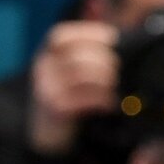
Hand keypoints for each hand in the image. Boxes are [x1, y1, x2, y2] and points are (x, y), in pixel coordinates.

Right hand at [26, 19, 118, 153]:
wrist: (47, 130)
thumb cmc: (66, 94)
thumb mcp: (67, 69)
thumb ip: (86, 52)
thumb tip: (120, 39)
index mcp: (46, 54)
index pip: (61, 36)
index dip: (89, 33)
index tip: (112, 38)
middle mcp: (43, 68)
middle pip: (76, 55)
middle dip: (104, 60)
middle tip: (118, 68)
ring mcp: (47, 88)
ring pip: (81, 75)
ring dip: (105, 79)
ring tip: (115, 86)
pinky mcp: (56, 108)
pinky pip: (84, 98)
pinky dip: (102, 99)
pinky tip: (110, 103)